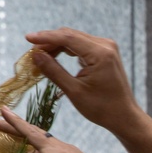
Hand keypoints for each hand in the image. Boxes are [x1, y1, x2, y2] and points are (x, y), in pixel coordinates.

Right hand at [24, 27, 151, 152]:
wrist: (124, 116)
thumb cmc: (101, 108)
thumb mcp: (74, 91)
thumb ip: (54, 71)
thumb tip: (35, 55)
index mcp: (100, 53)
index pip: (67, 38)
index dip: (45, 37)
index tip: (27, 39)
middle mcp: (105, 45)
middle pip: (70, 36)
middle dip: (49, 42)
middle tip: (31, 52)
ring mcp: (106, 48)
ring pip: (75, 40)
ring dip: (56, 46)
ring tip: (39, 56)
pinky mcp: (105, 53)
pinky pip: (81, 46)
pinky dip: (67, 51)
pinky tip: (53, 57)